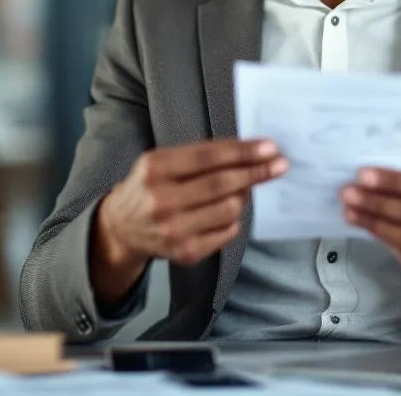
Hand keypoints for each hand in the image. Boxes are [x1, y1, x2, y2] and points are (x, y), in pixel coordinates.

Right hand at [91, 139, 287, 305]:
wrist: (122, 227)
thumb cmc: (148, 187)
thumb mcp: (162, 161)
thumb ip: (199, 155)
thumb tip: (248, 152)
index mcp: (155, 169)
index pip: (208, 158)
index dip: (243, 152)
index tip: (269, 148)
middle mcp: (161, 200)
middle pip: (221, 184)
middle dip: (256, 173)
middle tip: (279, 165)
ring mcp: (173, 230)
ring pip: (229, 209)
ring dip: (243, 196)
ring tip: (242, 189)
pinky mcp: (185, 252)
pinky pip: (227, 232)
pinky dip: (233, 219)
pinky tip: (225, 212)